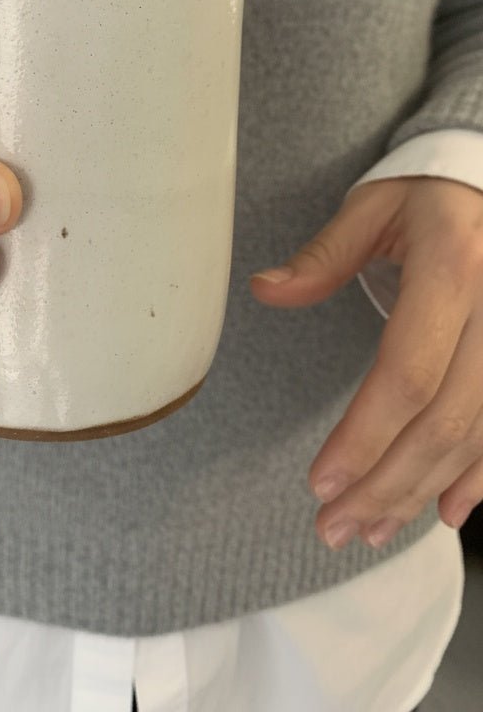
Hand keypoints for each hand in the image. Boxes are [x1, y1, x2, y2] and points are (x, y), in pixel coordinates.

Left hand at [251, 177, 482, 550]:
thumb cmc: (425, 198)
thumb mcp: (372, 208)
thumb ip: (322, 255)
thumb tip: (264, 291)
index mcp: (453, 268)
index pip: (408, 372)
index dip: (365, 435)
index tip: (321, 481)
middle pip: (444, 420)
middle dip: (386, 484)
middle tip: (333, 527)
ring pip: (476, 436)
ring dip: (423, 491)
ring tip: (369, 528)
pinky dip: (480, 477)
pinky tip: (445, 510)